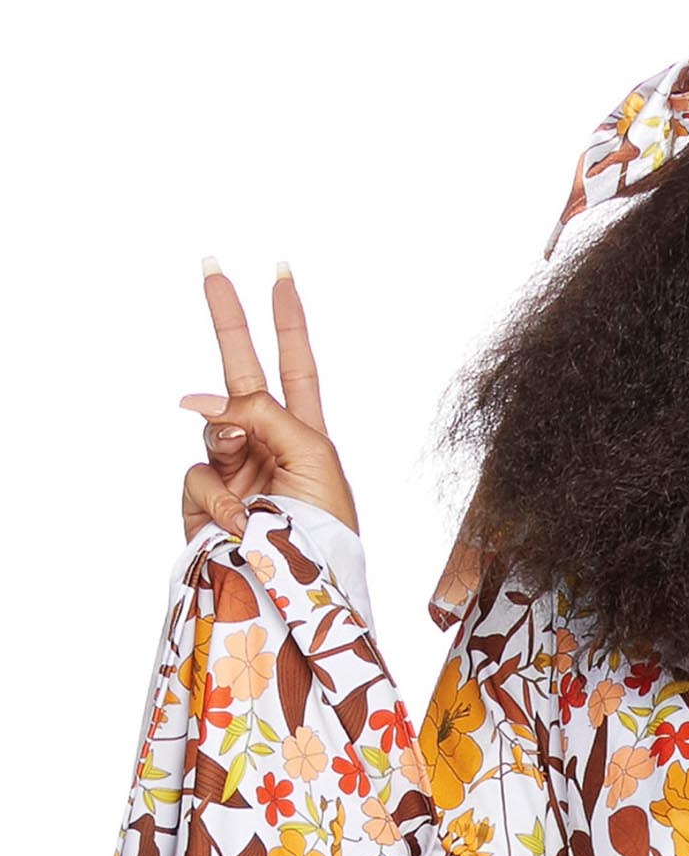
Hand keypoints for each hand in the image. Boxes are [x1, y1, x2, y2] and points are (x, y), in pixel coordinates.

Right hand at [178, 261, 358, 545]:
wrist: (299, 591)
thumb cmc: (325, 529)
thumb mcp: (311, 456)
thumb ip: (261, 412)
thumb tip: (200, 401)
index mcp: (305, 433)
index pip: (295, 365)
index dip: (288, 322)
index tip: (281, 275)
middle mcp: (266, 444)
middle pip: (241, 370)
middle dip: (228, 318)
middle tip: (212, 263)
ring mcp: (231, 470)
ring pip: (211, 427)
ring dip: (229, 448)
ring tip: (255, 494)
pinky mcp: (202, 500)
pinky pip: (197, 473)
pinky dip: (216, 494)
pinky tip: (238, 520)